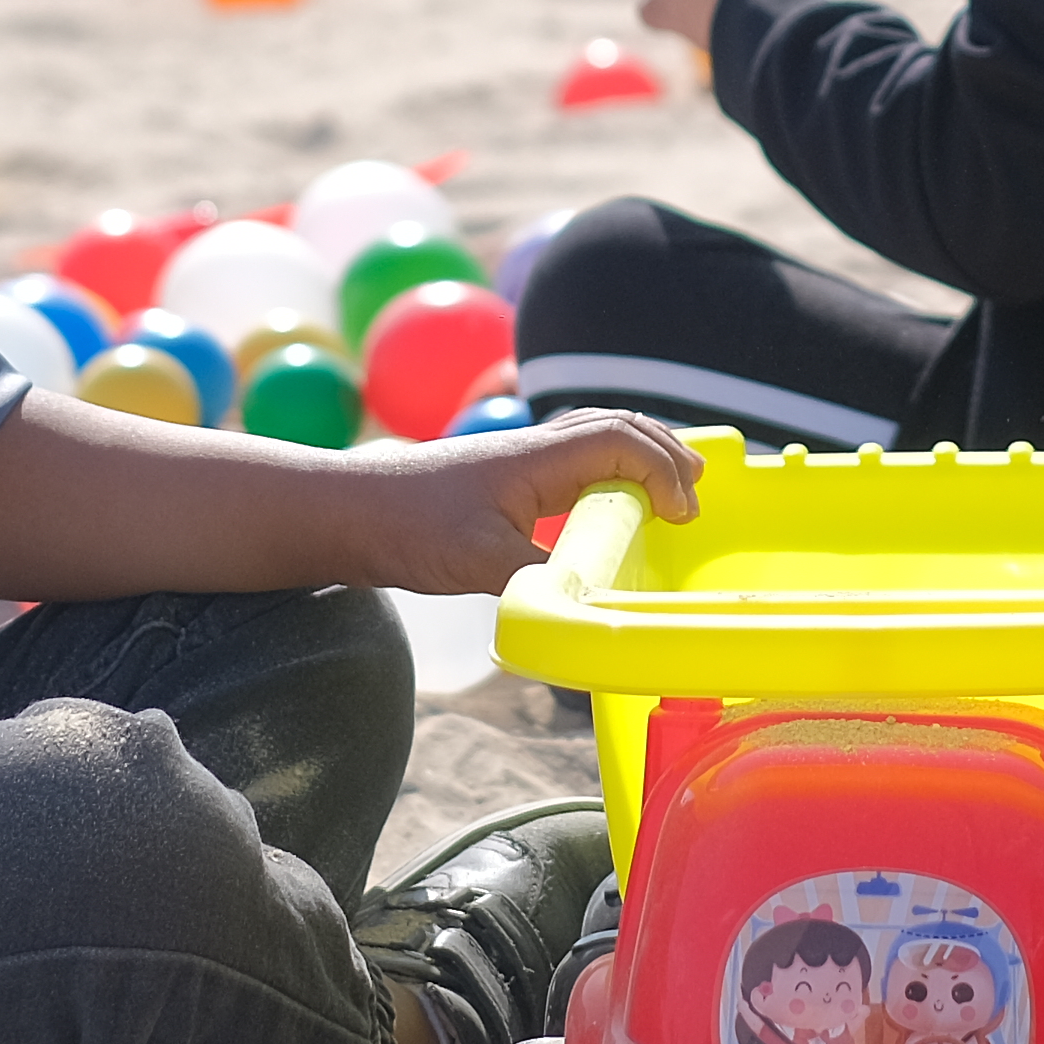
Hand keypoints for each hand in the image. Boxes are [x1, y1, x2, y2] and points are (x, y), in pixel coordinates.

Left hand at [333, 409, 704, 591]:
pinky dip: (606, 468)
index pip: (621, 441)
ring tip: (670, 484)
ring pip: (593, 437)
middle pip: (616, 427)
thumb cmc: (406, 527)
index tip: (682, 515)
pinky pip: (570, 459)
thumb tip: (586, 617)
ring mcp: (517, 461)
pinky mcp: (501, 479)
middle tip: (698, 488)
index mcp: (538, 457)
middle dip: (665, 451)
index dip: (663, 470)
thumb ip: (537, 586)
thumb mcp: (478, 564)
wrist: (345, 510)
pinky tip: (604, 504)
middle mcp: (534, 448)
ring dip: (638, 454)